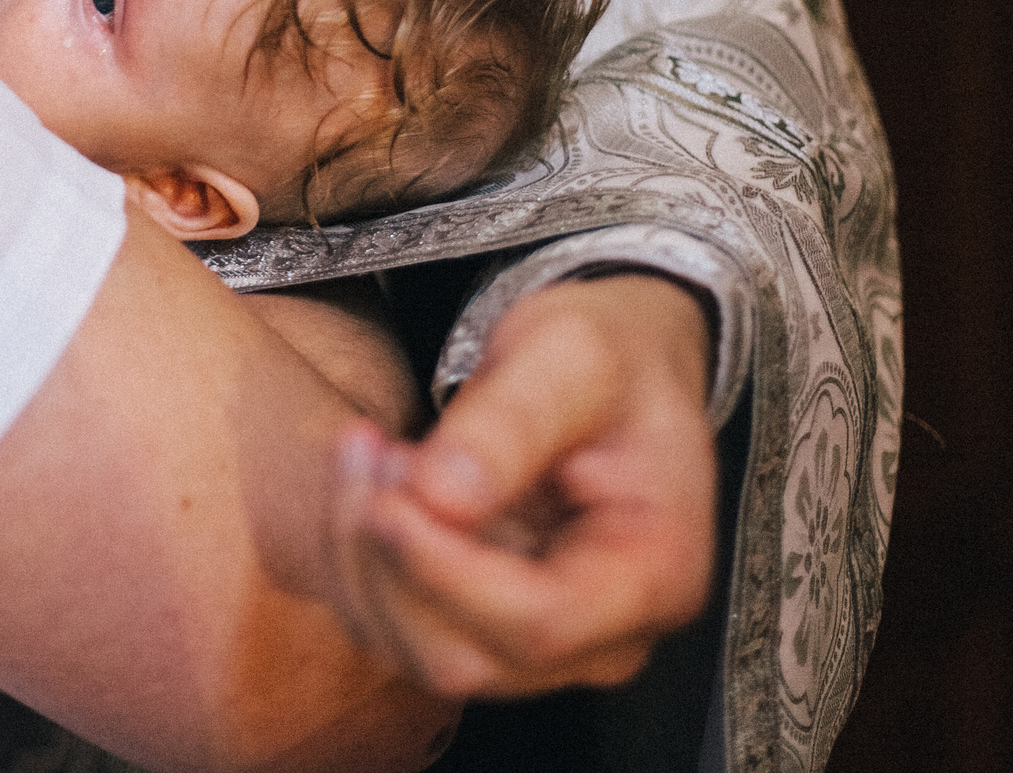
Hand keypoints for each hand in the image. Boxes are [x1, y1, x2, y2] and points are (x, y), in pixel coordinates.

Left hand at [323, 274, 716, 697]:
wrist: (611, 374)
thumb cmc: (607, 360)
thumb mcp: (572, 354)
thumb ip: (513, 420)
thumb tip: (441, 496)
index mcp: (654, 574)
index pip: (541, 623)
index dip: (447, 572)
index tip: (388, 495)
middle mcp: (604, 637)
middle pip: (466, 658)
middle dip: (391, 562)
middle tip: (369, 447)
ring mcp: (544, 647)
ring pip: (417, 651)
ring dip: (362, 556)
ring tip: (368, 447)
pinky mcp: (486, 629)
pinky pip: (396, 628)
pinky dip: (358, 559)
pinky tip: (368, 478)